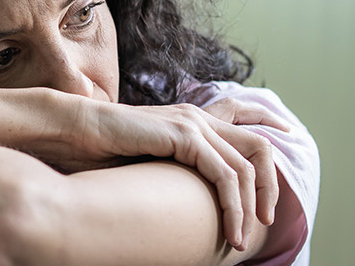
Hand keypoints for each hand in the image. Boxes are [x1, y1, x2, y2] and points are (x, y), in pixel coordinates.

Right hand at [35, 97, 277, 250]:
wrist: (72, 132)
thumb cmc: (99, 153)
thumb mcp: (148, 164)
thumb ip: (174, 173)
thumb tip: (188, 205)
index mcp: (191, 120)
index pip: (246, 123)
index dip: (269, 140)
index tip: (282, 165)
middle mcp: (198, 118)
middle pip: (258, 148)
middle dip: (270, 188)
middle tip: (266, 222)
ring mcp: (193, 124)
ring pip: (247, 167)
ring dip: (250, 207)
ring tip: (240, 237)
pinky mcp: (184, 136)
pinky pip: (225, 175)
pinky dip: (234, 206)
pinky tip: (229, 229)